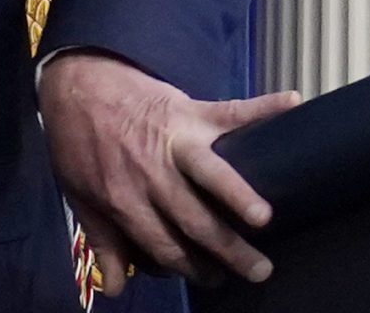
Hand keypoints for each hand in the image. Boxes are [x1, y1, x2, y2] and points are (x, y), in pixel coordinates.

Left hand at [38, 51, 301, 295]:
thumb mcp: (79, 194)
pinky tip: (293, 104)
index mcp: (125, 200)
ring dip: (237, 194)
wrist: (76, 81)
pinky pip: (231, 110)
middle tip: (259, 270)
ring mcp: (173, 140)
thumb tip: (113, 289)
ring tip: (264, 217)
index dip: (190, 267)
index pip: (165, 246)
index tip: (213, 278)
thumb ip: (102, 241)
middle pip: (194, 220)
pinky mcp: (189, 109)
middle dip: (227, 250)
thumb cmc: (78, 140)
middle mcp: (152, 174)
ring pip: (210, 172)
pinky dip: (264, 106)